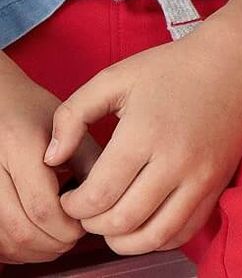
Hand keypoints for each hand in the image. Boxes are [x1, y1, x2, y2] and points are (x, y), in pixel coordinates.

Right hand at [0, 54, 92, 262]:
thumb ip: (89, 159)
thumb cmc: (32, 113)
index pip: (43, 206)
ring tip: (56, 242)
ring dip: (33, 251)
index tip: (85, 225)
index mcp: (20, 144)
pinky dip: (12, 249)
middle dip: (53, 243)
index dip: (67, 226)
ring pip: (3, 238)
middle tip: (73, 239)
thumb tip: (107, 200)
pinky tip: (33, 241)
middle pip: (22, 228)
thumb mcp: (68, 126)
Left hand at [46, 14, 241, 255]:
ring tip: (111, 222)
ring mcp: (202, 176)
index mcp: (144, 133)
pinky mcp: (218, 184)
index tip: (69, 196)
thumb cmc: (171, 68)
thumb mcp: (113, 78)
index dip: (72, 206)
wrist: (237, 62)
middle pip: (121, 221)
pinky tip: (142, 222)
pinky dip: (157, 238)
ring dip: (123, 240)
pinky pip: (184, 231)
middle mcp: (176, 161)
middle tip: (86, 209)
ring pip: (154, 236)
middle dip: (92, 224)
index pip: (97, 196)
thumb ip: (71, 116)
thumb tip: (52, 159)